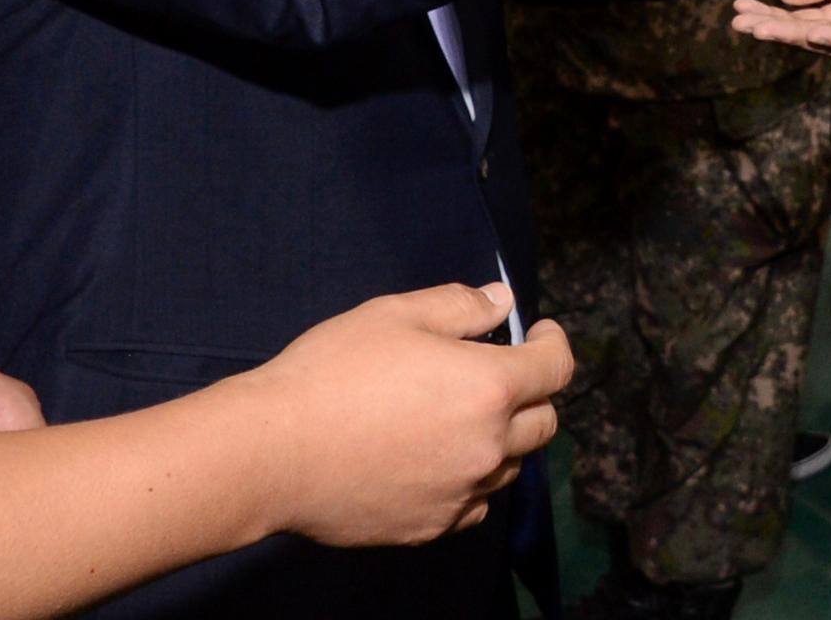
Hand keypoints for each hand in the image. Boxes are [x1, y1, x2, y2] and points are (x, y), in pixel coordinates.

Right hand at [235, 284, 571, 547]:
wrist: (273, 452)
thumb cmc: (332, 372)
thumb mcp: (396, 314)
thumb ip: (460, 306)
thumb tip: (501, 303)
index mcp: (488, 388)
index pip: (556, 369)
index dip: (554, 345)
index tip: (539, 335)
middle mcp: (486, 446)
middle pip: (544, 424)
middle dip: (533, 395)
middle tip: (499, 376)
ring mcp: (460, 493)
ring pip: (509, 468)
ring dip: (501, 440)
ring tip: (460, 418)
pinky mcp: (430, 527)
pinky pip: (472, 506)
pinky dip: (469, 482)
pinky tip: (436, 462)